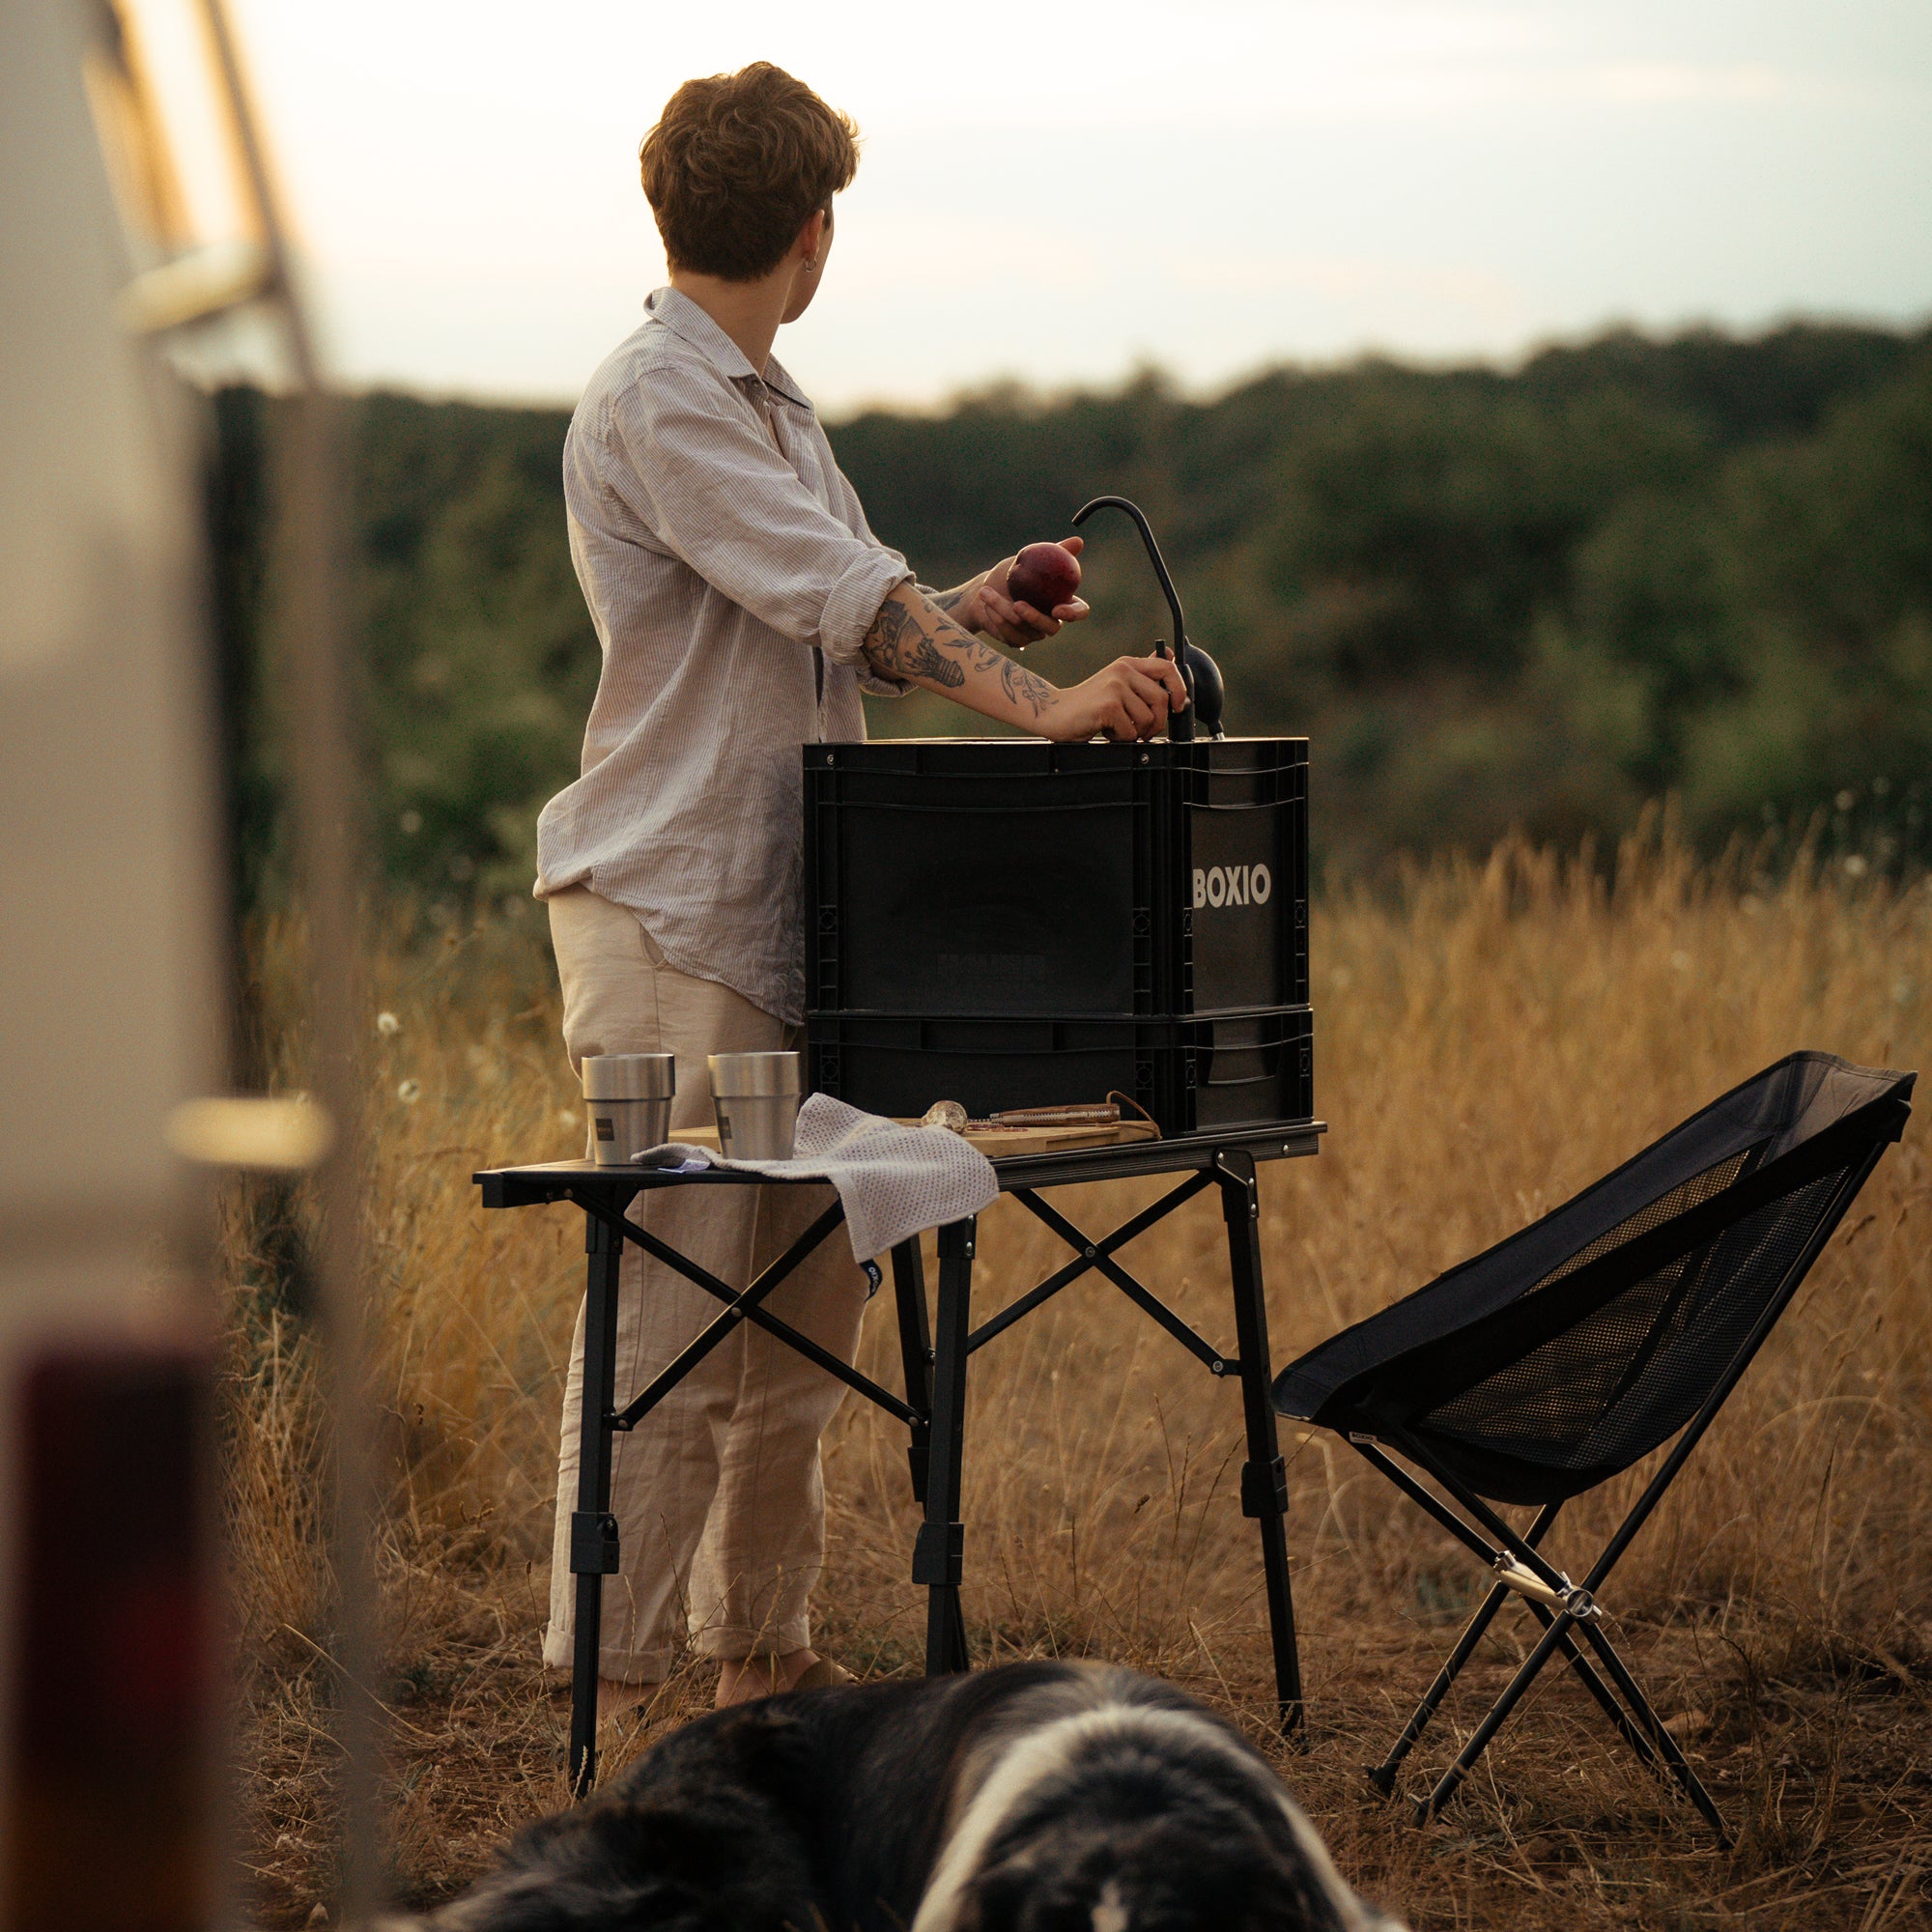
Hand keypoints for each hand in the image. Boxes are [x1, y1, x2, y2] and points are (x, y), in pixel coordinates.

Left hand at [969, 535, 1089, 646]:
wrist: (987, 589)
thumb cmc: (1013, 572)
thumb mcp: (1032, 557)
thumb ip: (1056, 550)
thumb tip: (1078, 541)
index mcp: (1063, 602)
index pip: (1079, 611)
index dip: (1073, 614)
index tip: (1058, 609)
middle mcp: (1051, 621)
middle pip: (1052, 628)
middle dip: (1034, 617)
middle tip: (1018, 605)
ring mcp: (1034, 633)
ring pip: (1024, 628)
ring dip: (1003, 610)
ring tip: (986, 592)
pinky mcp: (1017, 640)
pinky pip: (1010, 635)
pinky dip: (996, 619)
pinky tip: (986, 604)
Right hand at [1041, 652, 1187, 742]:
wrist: (1055, 712)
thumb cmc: (1088, 703)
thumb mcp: (1117, 683)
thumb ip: (1142, 674)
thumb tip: (1170, 655)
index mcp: (1128, 664)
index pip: (1167, 667)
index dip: (1179, 688)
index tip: (1177, 706)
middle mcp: (1122, 671)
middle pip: (1161, 699)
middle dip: (1157, 722)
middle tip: (1144, 732)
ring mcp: (1115, 688)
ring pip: (1147, 719)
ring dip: (1135, 732)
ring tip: (1117, 727)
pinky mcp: (1108, 706)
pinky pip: (1130, 731)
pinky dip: (1120, 738)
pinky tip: (1106, 730)